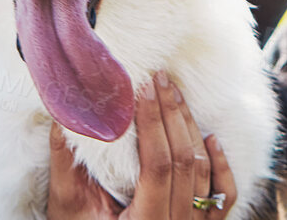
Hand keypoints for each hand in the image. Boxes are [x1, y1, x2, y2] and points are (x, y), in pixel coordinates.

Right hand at [47, 71, 240, 218]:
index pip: (158, 165)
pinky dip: (220, 166)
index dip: (154, 124)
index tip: (144, 89)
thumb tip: (63, 118)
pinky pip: (222, 196)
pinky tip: (211, 138)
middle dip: (172, 115)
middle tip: (161, 79)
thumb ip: (66, 167)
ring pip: (204, 172)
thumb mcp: (68, 209)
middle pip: (185, 162)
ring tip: (176, 95)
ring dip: (191, 129)